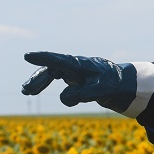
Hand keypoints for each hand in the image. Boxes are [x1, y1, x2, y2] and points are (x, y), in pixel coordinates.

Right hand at [21, 51, 145, 113]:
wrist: (127, 86)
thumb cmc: (115, 85)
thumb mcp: (102, 90)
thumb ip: (83, 94)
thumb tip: (64, 98)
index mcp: (82, 65)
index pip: (60, 61)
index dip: (44, 58)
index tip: (28, 56)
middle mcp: (77, 67)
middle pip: (53, 69)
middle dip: (39, 78)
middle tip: (26, 90)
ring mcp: (76, 73)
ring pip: (53, 74)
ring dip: (40, 81)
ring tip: (27, 91)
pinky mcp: (77, 80)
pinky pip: (59, 80)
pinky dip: (50, 86)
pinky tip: (41, 93)